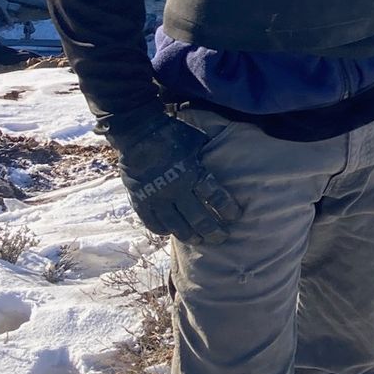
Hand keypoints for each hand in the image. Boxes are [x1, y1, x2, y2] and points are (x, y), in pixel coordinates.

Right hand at [109, 115, 243, 244]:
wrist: (137, 132)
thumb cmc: (171, 132)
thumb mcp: (197, 139)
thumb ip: (208, 153)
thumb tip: (224, 156)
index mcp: (193, 173)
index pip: (216, 197)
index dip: (228, 209)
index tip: (236, 216)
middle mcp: (176, 190)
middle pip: (199, 218)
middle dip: (213, 231)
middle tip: (221, 238)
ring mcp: (157, 198)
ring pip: (177, 226)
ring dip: (190, 236)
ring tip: (199, 241)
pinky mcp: (141, 200)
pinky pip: (153, 223)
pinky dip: (163, 230)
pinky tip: (170, 233)